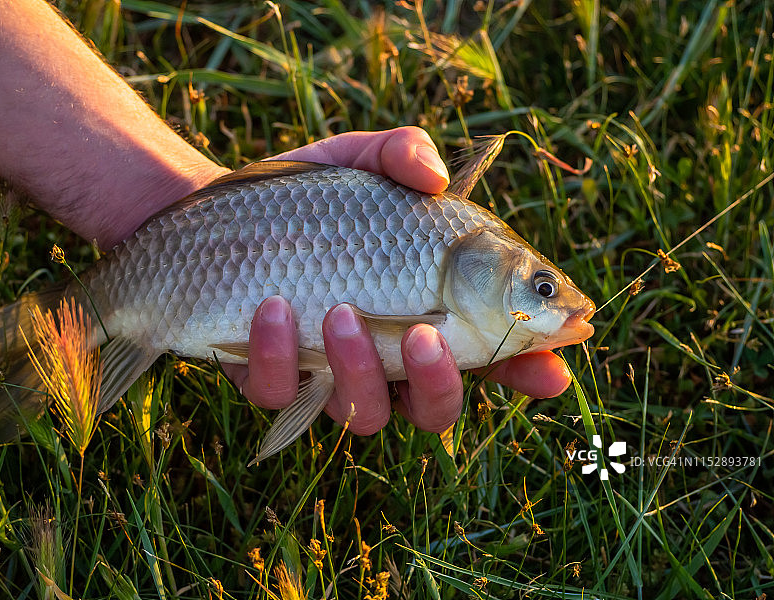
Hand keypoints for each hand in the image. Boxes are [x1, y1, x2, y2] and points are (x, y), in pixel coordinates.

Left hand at [223, 127, 572, 435]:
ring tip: (340, 310)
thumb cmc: (310, 196)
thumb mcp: (359, 160)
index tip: (554, 367)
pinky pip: (282, 394)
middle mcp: (386, 359)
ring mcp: (329, 376)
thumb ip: (403, 155)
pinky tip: (272, 306)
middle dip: (439, 382)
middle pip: (435, 409)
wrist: (219, 216)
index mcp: (428, 312)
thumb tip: (434, 178)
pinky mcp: (271, 381)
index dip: (527, 368)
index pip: (491, 353)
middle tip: (425, 334)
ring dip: (358, 368)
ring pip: (363, 414)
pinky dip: (281, 354)